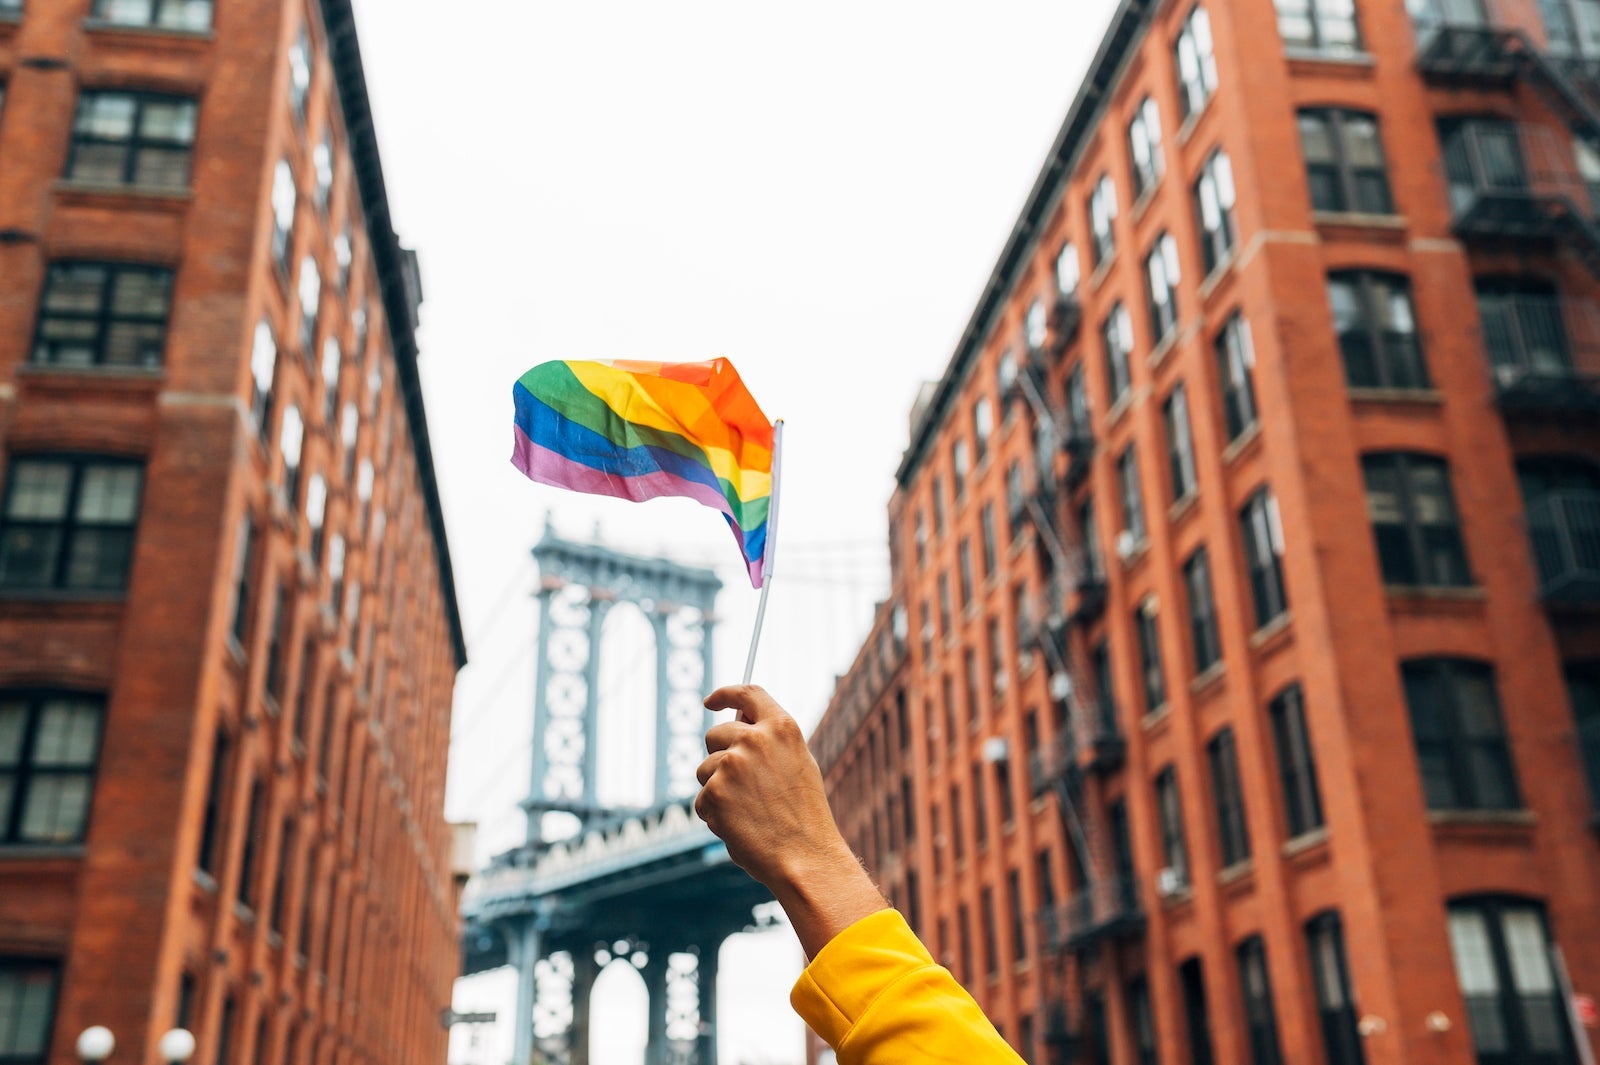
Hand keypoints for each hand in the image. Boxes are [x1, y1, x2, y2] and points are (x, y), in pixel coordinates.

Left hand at [696, 685, 885, 957]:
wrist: (804, 857)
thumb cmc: (803, 816)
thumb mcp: (798, 764)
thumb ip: (770, 740)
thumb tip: (738, 722)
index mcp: (782, 727)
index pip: (747, 693)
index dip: (725, 694)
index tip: (710, 703)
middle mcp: (754, 738)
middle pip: (715, 734)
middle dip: (719, 756)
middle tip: (740, 787)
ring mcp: (731, 763)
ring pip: (704, 769)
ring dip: (716, 789)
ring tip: (748, 812)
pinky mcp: (714, 791)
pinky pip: (701, 799)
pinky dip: (713, 814)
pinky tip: (739, 827)